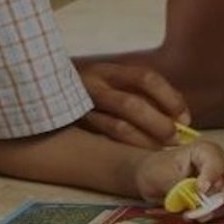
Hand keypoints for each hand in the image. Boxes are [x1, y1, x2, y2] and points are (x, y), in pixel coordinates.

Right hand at [72, 60, 191, 148]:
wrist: (39, 92)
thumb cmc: (90, 91)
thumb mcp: (113, 81)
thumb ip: (144, 93)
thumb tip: (181, 116)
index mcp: (108, 70)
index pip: (145, 78)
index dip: (169, 97)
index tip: (184, 116)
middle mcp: (93, 86)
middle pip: (131, 104)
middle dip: (158, 123)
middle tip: (175, 137)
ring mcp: (81, 107)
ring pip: (117, 127)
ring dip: (145, 140)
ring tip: (161, 149)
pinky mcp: (75, 127)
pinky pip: (105, 141)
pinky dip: (127, 148)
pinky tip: (141, 153)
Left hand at [133, 140, 223, 216]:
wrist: (150, 180)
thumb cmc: (157, 170)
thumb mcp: (164, 175)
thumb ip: (182, 186)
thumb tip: (197, 197)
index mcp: (205, 151)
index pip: (217, 162)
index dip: (211, 176)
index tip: (200, 189)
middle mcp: (220, 164)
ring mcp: (223, 181)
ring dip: (222, 208)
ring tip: (199, 215)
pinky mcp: (220, 196)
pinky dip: (216, 214)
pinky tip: (198, 216)